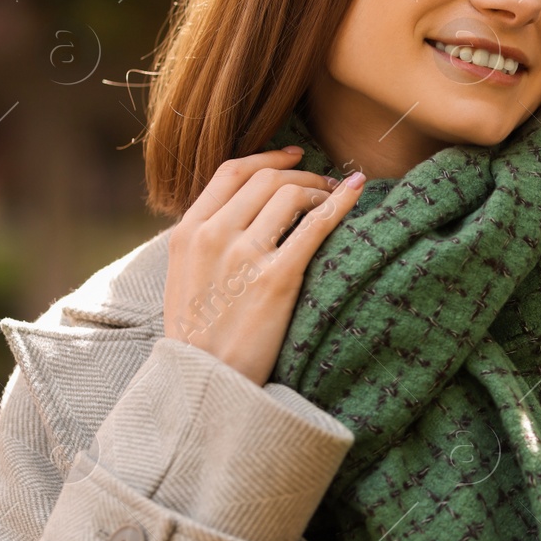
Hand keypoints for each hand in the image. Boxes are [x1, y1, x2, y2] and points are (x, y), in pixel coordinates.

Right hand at [163, 146, 364, 384]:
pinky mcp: (276, 279)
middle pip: (266, 179)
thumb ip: (205, 243)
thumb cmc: (200, 340)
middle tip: (326, 183)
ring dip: (321, 191)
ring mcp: (243, 256)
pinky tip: (357, 192)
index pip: (230, 172)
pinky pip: (315, 226)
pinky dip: (341, 203)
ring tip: (336, 200)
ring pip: (290, 195)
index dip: (267, 157)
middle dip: (302, 175)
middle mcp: (212, 236)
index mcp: (186, 233)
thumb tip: (238, 216)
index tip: (293, 156)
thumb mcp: (183, 281)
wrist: (205, 384)